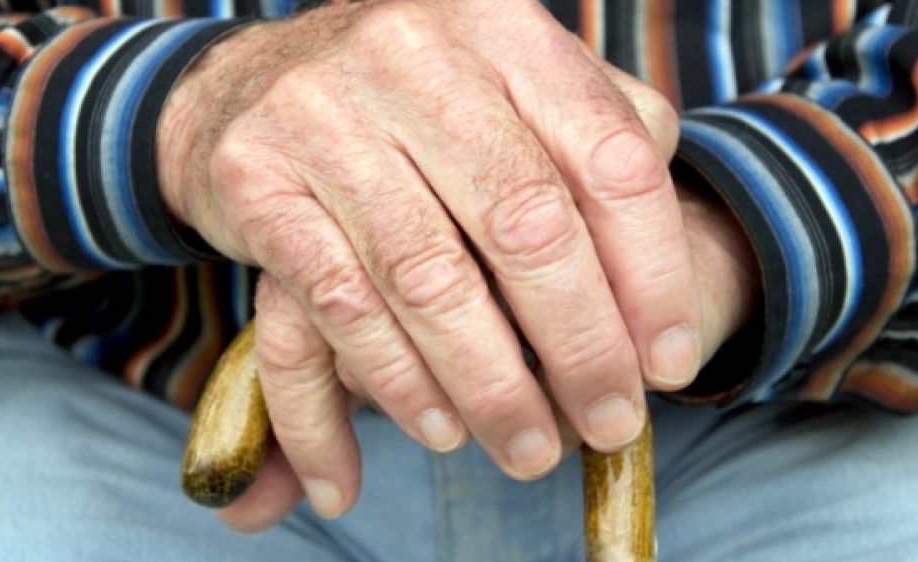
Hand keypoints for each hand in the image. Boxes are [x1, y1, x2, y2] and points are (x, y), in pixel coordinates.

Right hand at [158, 0, 697, 523]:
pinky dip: (396, 381)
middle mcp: (413, 55)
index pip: (613, 160)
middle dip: (581, 347)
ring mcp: (324, 112)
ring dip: (490, 387)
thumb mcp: (512, 89)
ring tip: (525, 448)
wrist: (249, 84)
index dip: (654, 276)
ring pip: (430, 279)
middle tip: (609, 424)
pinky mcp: (255, 180)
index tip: (668, 364)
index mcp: (503, 26)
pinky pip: (341, 303)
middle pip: (527, 225)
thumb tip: (661, 285)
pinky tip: (437, 427)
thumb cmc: (413, 102)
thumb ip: (596, 144)